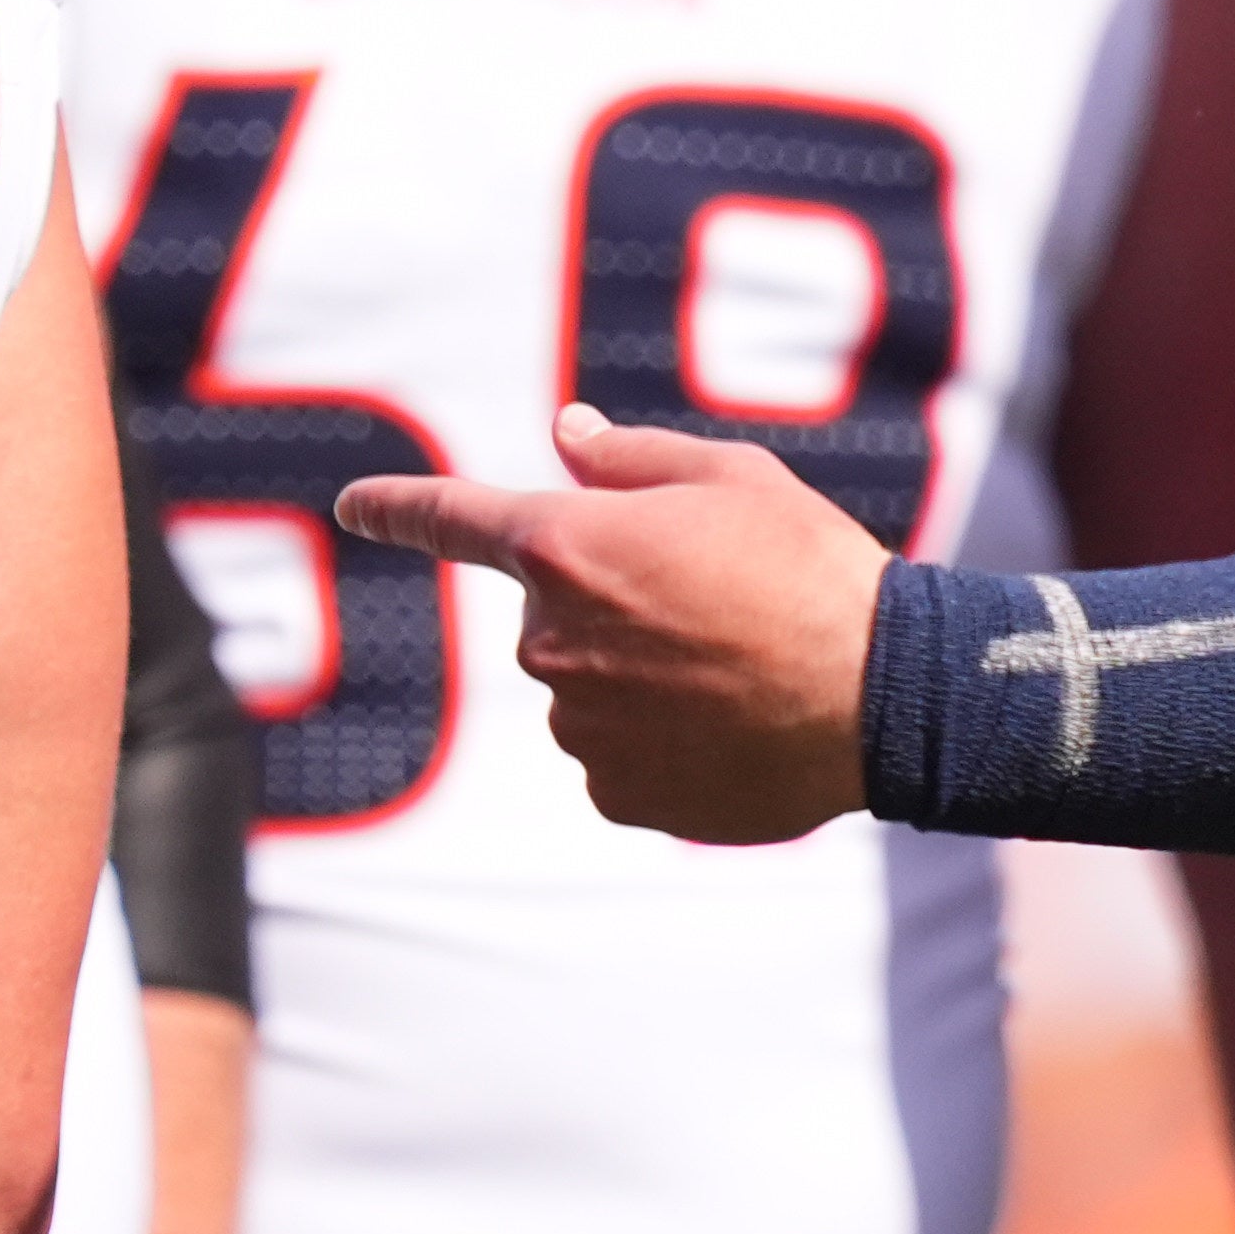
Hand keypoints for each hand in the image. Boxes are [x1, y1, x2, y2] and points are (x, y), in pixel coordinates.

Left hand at [338, 408, 879, 841]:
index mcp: (566, 546)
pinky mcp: (614, 793)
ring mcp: (577, 726)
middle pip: (558, 613)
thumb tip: (565, 440)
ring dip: (642, 678)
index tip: (354, 506)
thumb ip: (630, 460)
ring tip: (741, 669)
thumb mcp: (732, 477)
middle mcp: (550, 640)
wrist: (880, 695)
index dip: (397, 508)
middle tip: (718, 602)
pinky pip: (619, 755)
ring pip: (590, 689)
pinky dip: (663, 741)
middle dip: (616, 604)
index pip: (451, 518)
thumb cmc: (809, 567)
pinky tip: (733, 727)